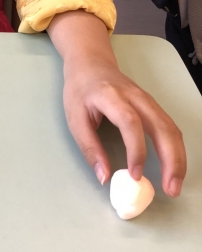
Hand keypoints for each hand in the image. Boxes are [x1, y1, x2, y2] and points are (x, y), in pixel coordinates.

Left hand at [48, 10, 186, 197]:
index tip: (135, 175)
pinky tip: (173, 167)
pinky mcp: (152, 105)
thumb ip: (89, 147)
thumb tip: (105, 177)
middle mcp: (134, 96)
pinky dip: (175, 149)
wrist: (90, 62)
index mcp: (110, 95)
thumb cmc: (79, 90)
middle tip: (170, 189)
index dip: (136, 149)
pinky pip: (169, 127)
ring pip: (170, 127)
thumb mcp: (74, 118)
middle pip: (161, 125)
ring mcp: (147, 99)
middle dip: (170, 159)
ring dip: (177, 157)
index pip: (130, 122)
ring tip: (175, 184)